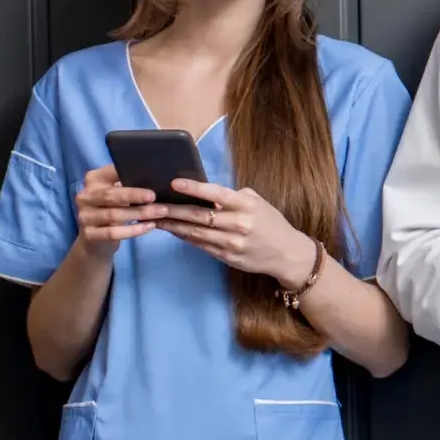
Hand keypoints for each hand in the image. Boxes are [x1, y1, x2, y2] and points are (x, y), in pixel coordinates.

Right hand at [74, 166, 167, 257]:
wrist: (95, 239)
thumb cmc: (113, 208)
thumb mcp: (117, 193)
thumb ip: (129, 183)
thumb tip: (156, 177)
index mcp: (94, 180)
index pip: (110, 172)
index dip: (126, 173)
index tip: (149, 174)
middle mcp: (85, 196)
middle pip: (110, 195)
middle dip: (134, 195)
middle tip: (154, 197)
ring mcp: (85, 216)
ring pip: (113, 215)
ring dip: (139, 214)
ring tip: (160, 212)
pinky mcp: (89, 234)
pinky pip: (112, 233)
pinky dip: (133, 230)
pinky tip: (149, 226)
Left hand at [155, 180, 320, 285]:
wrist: (287, 253)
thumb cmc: (271, 223)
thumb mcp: (258, 203)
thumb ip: (234, 197)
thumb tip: (207, 193)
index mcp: (246, 206)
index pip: (216, 194)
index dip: (194, 188)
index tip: (174, 183)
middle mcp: (238, 224)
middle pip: (199, 216)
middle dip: (173, 210)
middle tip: (153, 204)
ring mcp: (231, 243)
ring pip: (195, 232)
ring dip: (173, 225)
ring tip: (156, 218)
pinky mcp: (226, 256)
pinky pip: (200, 245)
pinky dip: (185, 237)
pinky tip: (173, 230)